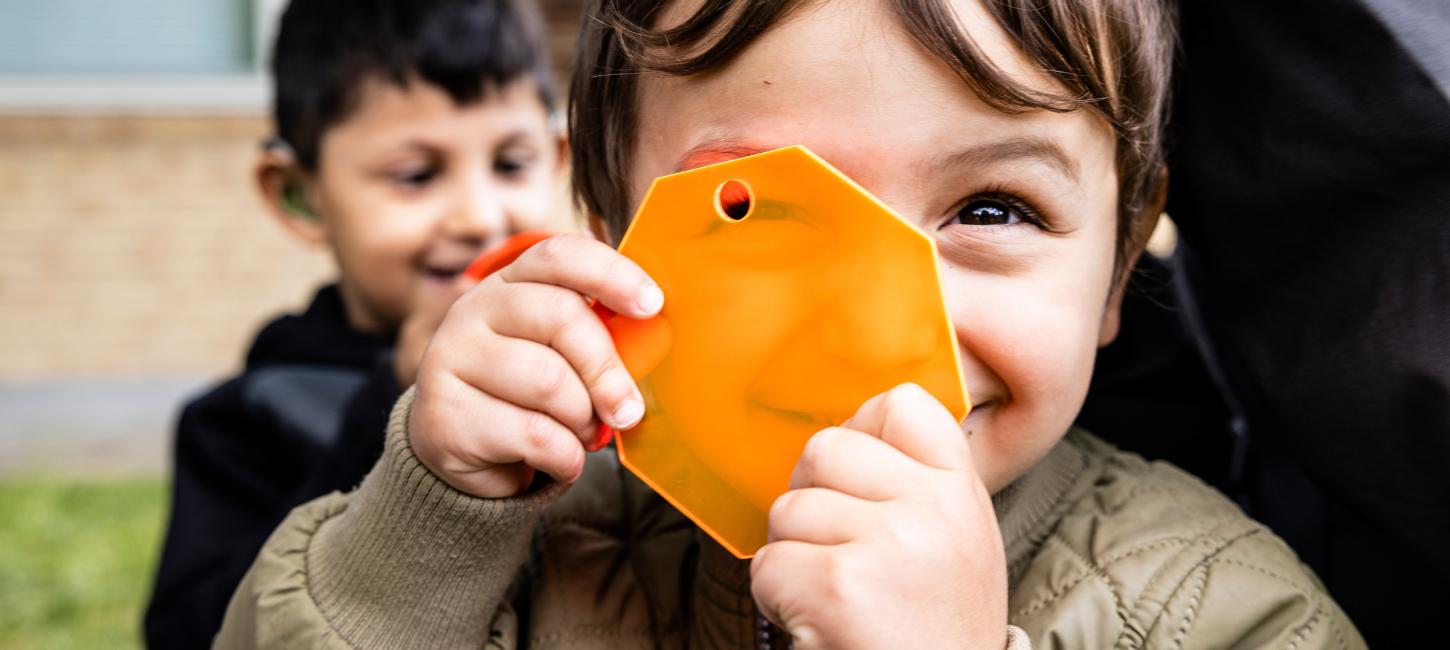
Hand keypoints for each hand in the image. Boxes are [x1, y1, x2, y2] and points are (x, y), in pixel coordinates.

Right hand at [407, 235, 663, 497]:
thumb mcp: (558, 354)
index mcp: (509, 283)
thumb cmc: (527, 394)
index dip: (611, 274)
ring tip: (585, 434)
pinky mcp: (446, 414)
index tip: (653, 305)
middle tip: (627, 410)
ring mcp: (451, 359)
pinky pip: (534, 434)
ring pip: (550, 382)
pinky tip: (563, 459)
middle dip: (607, 369)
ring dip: (584, 420)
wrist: (459, 448)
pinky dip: (566, 456)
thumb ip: (596, 337)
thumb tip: (654, 338)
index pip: (560, 256)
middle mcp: (474, 310)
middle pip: (561, 317)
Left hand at [751, 383, 1007, 648]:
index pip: (900, 404)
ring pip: (787, 509)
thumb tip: (844, 434)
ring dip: (792, 556)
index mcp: (961, 490)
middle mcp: (933, 508)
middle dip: (810, 500)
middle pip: (824, 448)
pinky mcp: (839, 586)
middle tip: (834, 552)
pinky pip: (768, 564)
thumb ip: (913, 484)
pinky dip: (777, 598)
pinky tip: (818, 623)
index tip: (858, 484)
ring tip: (833, 597)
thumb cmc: (932, 627)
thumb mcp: (955, 543)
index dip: (861, 432)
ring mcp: (889, 544)